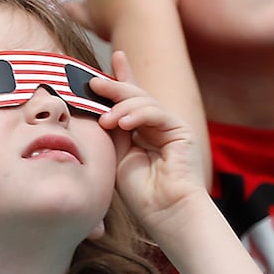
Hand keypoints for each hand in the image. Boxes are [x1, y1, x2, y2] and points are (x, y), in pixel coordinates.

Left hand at [94, 52, 206, 235]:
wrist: (166, 214)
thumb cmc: (140, 195)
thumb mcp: (115, 157)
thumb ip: (110, 133)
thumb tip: (96, 110)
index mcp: (140, 132)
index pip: (128, 99)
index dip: (119, 77)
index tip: (109, 59)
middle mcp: (156, 126)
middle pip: (134, 95)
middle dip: (113, 85)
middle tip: (92, 81)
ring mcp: (170, 126)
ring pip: (143, 101)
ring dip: (120, 106)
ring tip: (105, 121)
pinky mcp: (181, 131)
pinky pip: (156, 112)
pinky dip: (137, 114)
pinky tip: (121, 123)